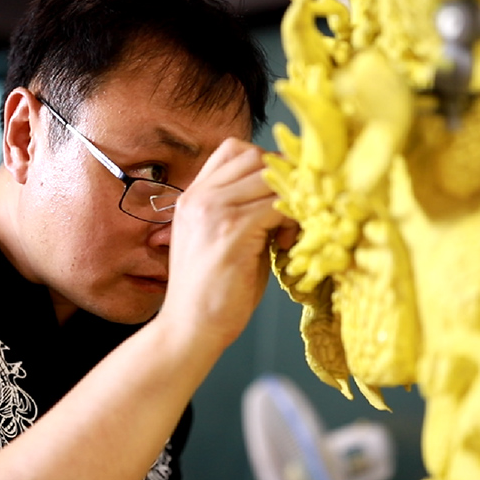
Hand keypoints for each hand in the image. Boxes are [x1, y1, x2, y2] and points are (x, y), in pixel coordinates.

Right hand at [159, 138, 298, 352]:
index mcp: (194, 196)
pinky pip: (277, 205)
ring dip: (290, 199)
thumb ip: (245, 210)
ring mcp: (212, 210)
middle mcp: (199, 196)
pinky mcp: (231, 230)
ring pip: (270, 177)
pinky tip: (285, 243)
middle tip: (290, 215)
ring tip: (286, 232)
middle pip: (256, 157)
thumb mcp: (223, 239)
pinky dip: (291, 219)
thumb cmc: (212, 293)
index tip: (281, 196)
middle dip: (284, 180)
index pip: (236, 150)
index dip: (267, 166)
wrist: (189, 329)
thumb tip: (287, 193)